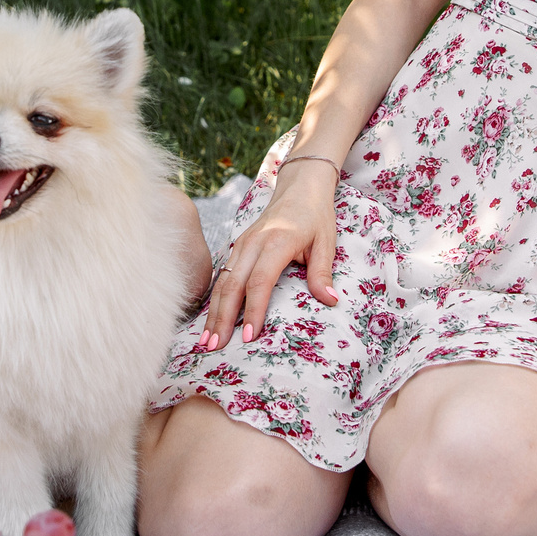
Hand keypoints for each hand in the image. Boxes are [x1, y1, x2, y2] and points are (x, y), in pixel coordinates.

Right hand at [204, 156, 342, 350]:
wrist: (299, 188)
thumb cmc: (315, 216)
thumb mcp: (326, 242)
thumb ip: (323, 272)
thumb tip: (330, 301)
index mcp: (276, 242)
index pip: (259, 282)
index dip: (253, 311)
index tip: (248, 337)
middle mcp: (253, 244)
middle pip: (232, 285)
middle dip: (221, 318)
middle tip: (214, 347)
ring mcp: (242, 244)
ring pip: (222, 282)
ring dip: (213, 312)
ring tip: (206, 340)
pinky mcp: (238, 247)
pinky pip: (223, 276)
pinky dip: (215, 299)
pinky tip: (210, 319)